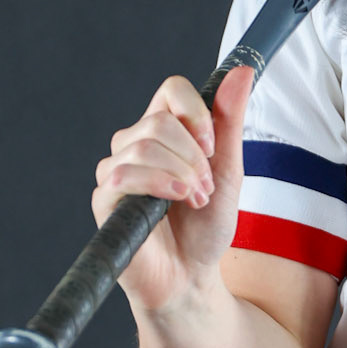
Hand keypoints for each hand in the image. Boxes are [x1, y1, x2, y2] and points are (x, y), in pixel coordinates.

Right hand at [92, 66, 253, 314]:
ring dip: (183, 172)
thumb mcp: (229, 171)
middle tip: (206, 187)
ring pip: (144, 144)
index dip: (195, 110)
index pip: (170, 90)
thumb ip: (229, 123)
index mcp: (164, 133)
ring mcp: (116, 171)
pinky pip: (125, 173)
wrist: (193, 276)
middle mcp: (135, 145)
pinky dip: (161, 184)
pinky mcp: (104, 198)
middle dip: (194, 156)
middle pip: (159, 121)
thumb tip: (242, 71)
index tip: (212, 144)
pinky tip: (179, 201)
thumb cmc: (206, 226)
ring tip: (197, 199)